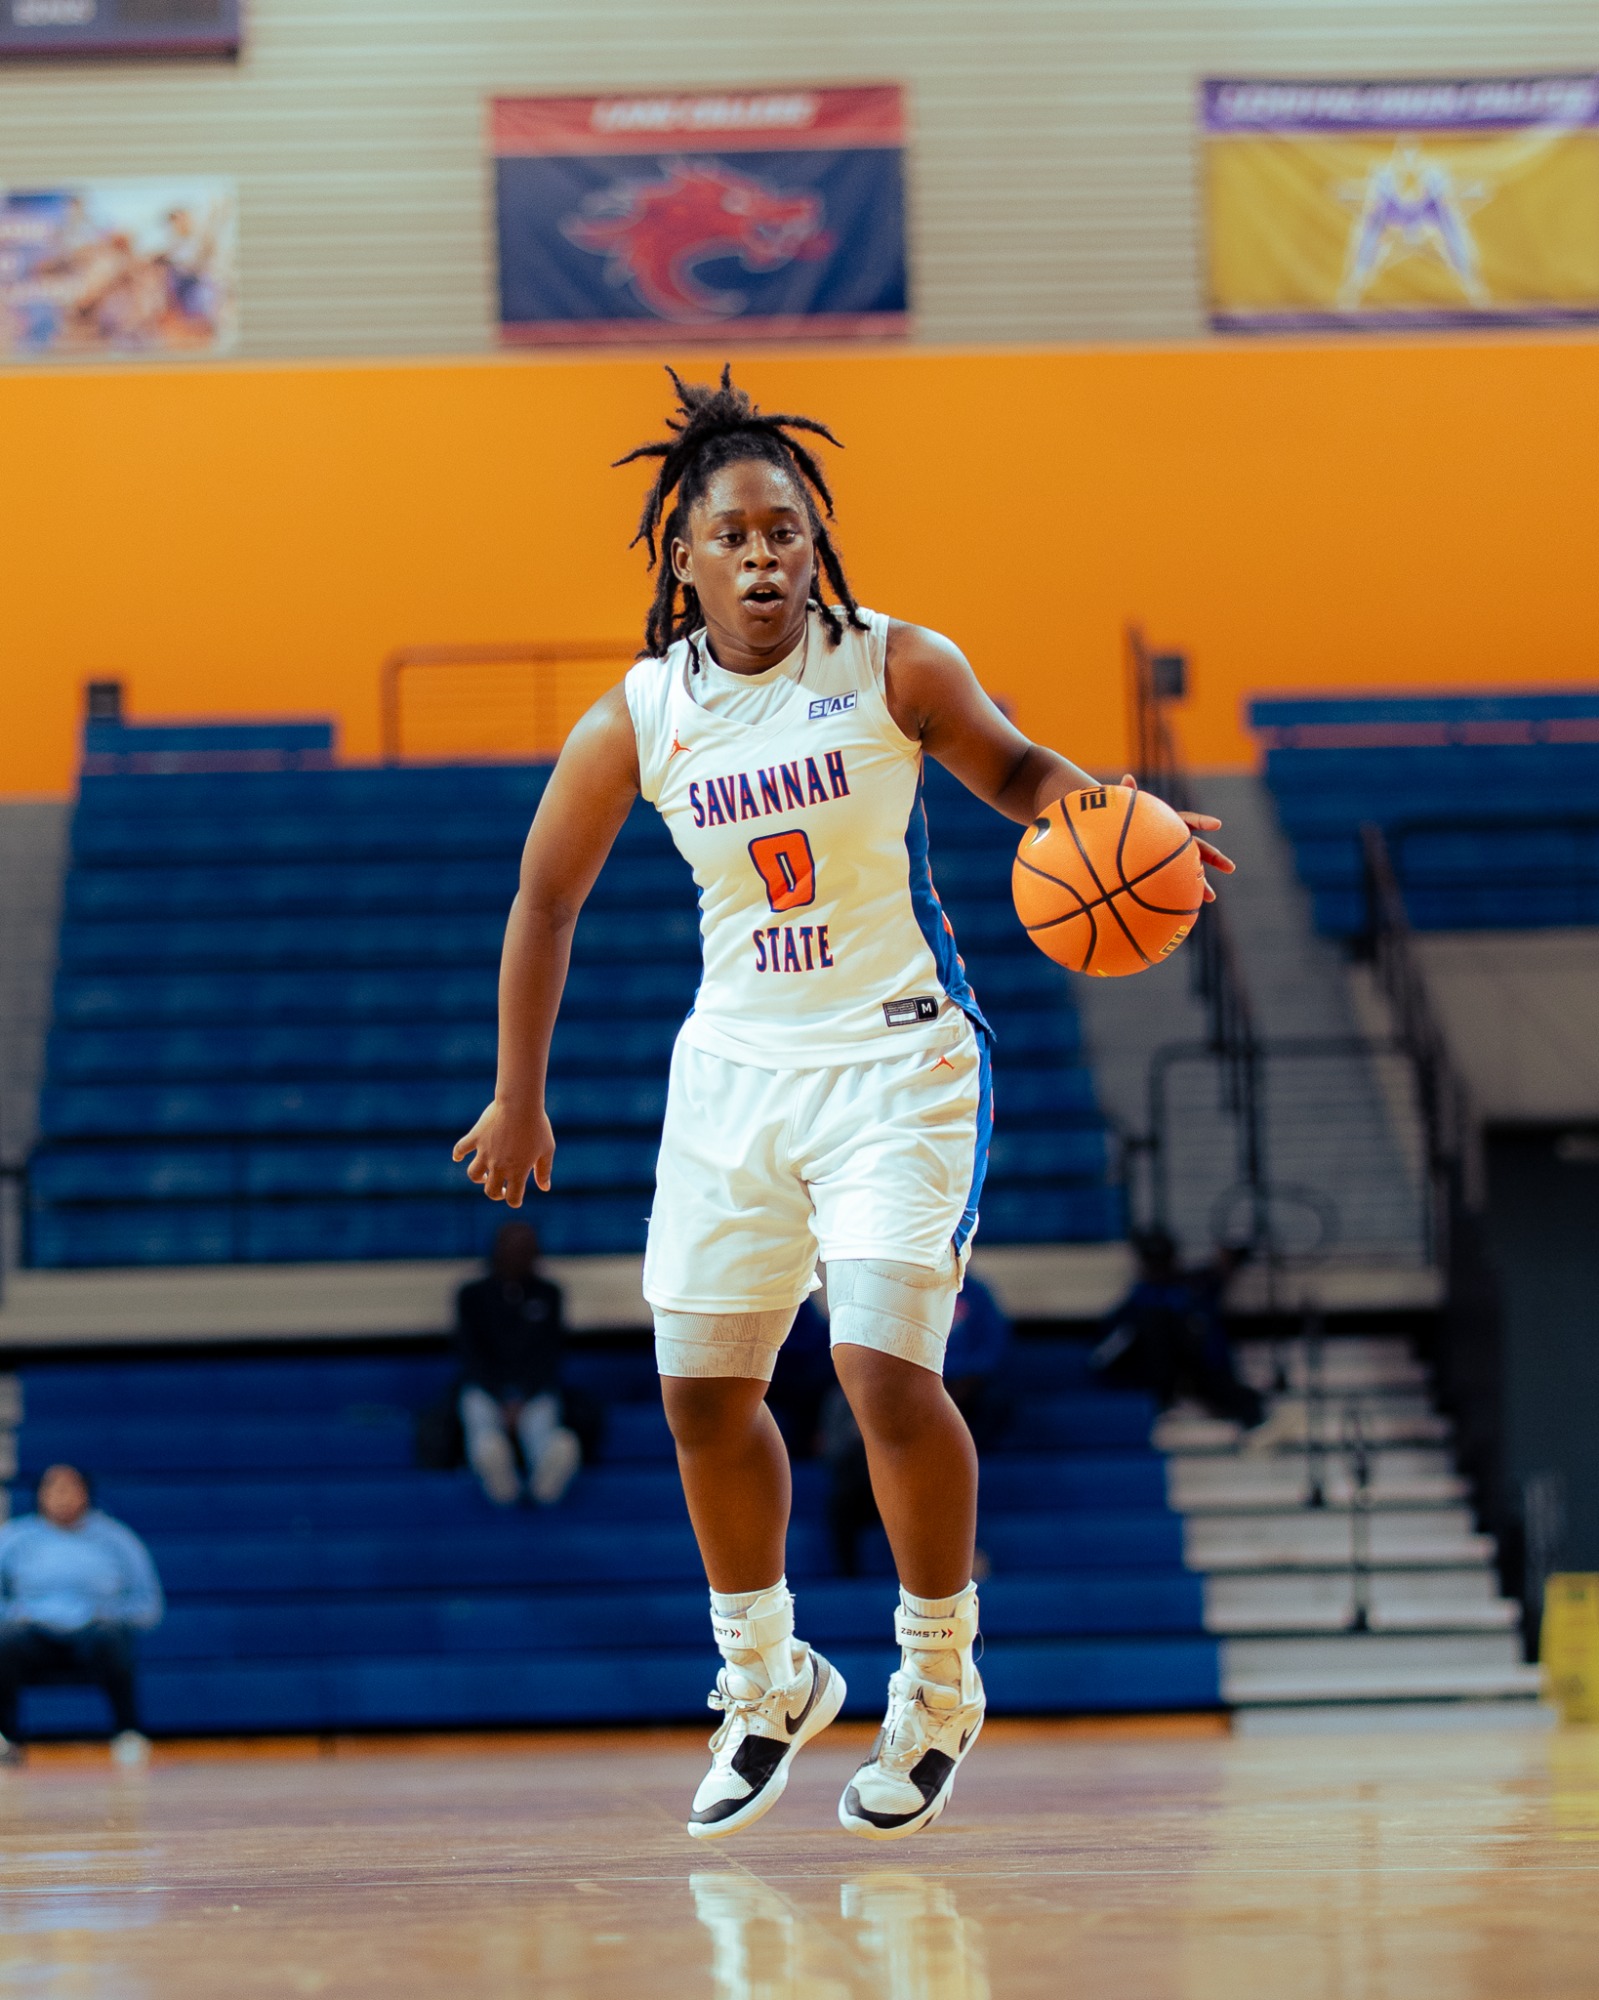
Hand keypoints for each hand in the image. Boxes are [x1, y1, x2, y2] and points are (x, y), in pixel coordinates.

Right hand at [452, 1098, 554, 1205]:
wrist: (520, 1104)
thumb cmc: (537, 1126)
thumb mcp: (547, 1150)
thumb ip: (544, 1171)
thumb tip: (545, 1188)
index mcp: (518, 1171)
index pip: (513, 1198)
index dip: (515, 1201)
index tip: (516, 1196)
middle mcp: (499, 1166)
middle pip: (490, 1191)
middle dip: (496, 1194)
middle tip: (502, 1188)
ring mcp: (485, 1152)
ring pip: (473, 1175)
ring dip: (478, 1178)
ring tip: (485, 1174)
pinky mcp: (476, 1138)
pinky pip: (460, 1149)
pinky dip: (458, 1154)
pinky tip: (459, 1156)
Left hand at [1119, 773, 1234, 903]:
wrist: (1119, 837)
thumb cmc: (1124, 820)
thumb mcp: (1126, 808)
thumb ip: (1129, 794)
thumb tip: (1126, 777)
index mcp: (1171, 824)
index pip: (1190, 820)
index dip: (1203, 821)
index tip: (1216, 824)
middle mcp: (1177, 840)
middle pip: (1201, 849)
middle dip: (1216, 859)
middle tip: (1230, 868)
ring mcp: (1174, 857)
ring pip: (1192, 870)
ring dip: (1203, 883)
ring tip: (1209, 897)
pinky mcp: (1166, 871)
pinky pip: (1177, 883)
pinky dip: (1182, 894)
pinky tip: (1185, 907)